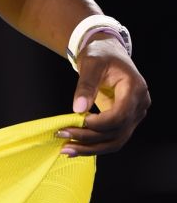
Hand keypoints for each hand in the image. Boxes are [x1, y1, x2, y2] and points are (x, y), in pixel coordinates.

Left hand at [56, 34, 150, 155]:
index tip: (79, 120)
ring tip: (66, 149)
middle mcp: (139, 105)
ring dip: (90, 148)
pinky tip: (75, 148)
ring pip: (115, 141)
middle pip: (117, 132)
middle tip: (62, 135)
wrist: (108, 53)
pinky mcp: (124, 122)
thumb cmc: (101, 54)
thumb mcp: (91, 64)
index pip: (120, 115)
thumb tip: (78, 109)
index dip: (100, 123)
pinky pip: (111, 139)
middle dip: (89, 138)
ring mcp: (134, 116)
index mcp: (135, 89)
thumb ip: (86, 85)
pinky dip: (94, 145)